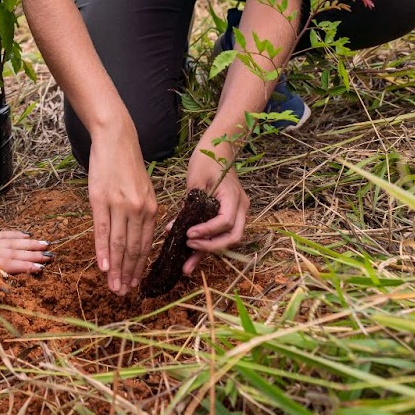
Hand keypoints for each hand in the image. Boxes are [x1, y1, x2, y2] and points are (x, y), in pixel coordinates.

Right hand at [88, 129, 157, 294]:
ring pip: (119, 245)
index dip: (139, 267)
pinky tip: (103, 267)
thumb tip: (136, 238)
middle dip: (128, 274)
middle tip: (123, 293)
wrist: (115, 139)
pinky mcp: (102, 200)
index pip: (145, 245)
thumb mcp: (142, 189)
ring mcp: (121, 205)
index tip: (134, 284)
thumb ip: (141, 213)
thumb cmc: (127, 165)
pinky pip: (103, 231)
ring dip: (116, 269)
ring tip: (113, 287)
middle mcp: (139, 209)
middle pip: (133, 249)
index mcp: (151, 208)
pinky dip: (103, 251)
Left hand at [182, 150, 248, 274]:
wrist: (218, 148)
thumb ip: (187, 207)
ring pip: (228, 239)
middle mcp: (241, 207)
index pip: (225, 222)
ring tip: (186, 267)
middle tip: (188, 249)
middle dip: (211, 248)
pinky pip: (221, 233)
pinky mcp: (230, 214)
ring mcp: (238, 211)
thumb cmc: (206, 160)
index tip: (188, 234)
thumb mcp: (195, 182)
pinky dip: (207, 244)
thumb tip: (172, 230)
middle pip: (232, 236)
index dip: (207, 231)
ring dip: (208, 252)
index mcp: (233, 197)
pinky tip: (190, 255)